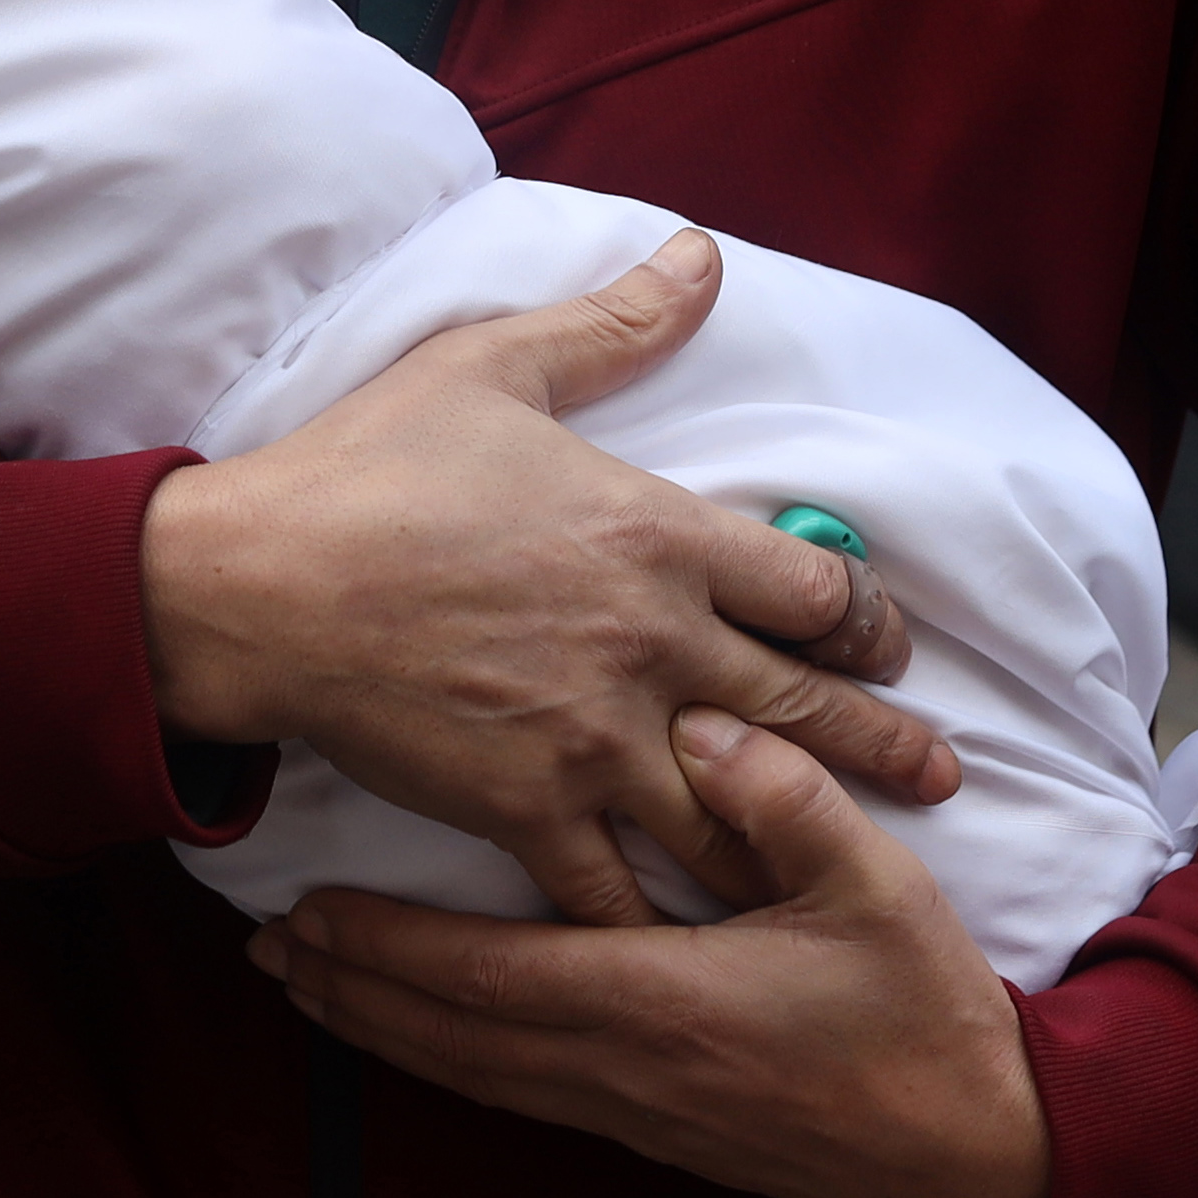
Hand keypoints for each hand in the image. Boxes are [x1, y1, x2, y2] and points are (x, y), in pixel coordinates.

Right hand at [138, 229, 954, 926]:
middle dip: (888, 747)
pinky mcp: (530, 810)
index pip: (819, 589)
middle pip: (809, 711)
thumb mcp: (496, 366)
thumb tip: (703, 256)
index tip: (884, 645)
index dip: (871, 623)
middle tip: (939, 775)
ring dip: (800, 843)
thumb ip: (617, 322)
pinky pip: (623, 889)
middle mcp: (650, 641)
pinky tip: (698, 941)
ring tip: (843, 869)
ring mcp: (594, 737)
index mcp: (656, 533)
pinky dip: (666, 922)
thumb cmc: (370, 466)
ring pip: (738, 815)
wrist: (258, 583)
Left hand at [250, 709, 1049, 1197]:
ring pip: (475, 1071)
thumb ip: (782, 800)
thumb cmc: (924, 1015)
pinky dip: (450, 1059)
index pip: (486, 975)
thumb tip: (701, 724)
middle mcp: (624, 1066)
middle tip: (267, 947)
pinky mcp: (652, 1128)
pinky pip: (519, 1093)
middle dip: (354, 989)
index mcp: (661, 1002)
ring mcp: (633, 1107)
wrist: (976, 1154)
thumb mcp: (875, 889)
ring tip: (309, 984)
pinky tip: (420, 1035)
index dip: (386, 948)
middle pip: (453, 1033)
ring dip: (387, 1029)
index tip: (305, 912)